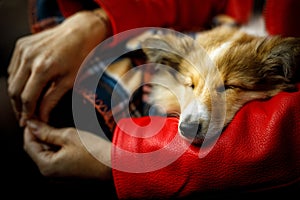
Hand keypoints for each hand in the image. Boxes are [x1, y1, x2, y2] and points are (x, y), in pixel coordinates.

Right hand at [7, 9, 110, 125]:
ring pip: (11, 79)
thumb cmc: (80, 56)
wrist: (80, 31)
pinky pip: (13, 67)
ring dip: (16, 95)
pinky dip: (17, 80)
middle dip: (18, 107)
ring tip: (25, 105)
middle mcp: (29, 57)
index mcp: (43, 68)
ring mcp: (23, 49)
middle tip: (24, 117)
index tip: (28, 122)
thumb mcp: (70, 81)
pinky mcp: (21, 45)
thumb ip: (52, 100)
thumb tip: (42, 117)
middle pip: (14, 90)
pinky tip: (25, 87)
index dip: (26, 113)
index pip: (27, 98)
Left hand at [24, 120, 111, 179]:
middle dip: (38, 135)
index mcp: (46, 166)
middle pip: (36, 150)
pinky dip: (56, 147)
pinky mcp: (68, 172)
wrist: (114, 165)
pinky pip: (56, 158)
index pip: (29, 144)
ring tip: (55, 126)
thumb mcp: (69, 136)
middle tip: (44, 118)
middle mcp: (50, 174)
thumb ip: (47, 131)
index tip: (34, 116)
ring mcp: (59, 174)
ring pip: (46, 154)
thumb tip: (31, 125)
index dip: (30, 129)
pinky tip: (64, 138)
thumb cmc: (94, 152)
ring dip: (47, 140)